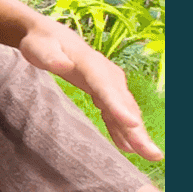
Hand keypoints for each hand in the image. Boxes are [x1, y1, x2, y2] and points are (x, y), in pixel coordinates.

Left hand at [18, 22, 161, 160]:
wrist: (50, 35)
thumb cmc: (42, 42)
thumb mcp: (39, 48)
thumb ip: (50, 57)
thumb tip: (63, 66)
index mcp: (90, 64)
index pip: (106, 87)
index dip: (119, 107)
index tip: (132, 124)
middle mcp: (106, 75)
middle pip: (124, 104)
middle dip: (138, 130)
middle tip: (153, 154)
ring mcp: (108, 83)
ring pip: (126, 111)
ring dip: (138, 134)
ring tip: (152, 155)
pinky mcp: (103, 91)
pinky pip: (115, 113)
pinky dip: (121, 130)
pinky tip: (128, 148)